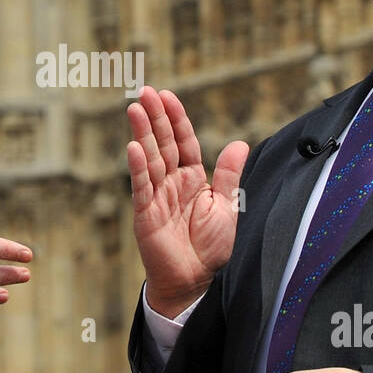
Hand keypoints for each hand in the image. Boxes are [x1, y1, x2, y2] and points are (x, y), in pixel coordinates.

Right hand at [126, 85, 248, 317]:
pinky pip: (142, 186)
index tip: (167, 95)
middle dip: (155, 117)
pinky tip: (133, 147)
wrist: (194, 280)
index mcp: (193, 178)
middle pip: (163, 143)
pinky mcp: (146, 213)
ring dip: (142, 134)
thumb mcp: (226, 207)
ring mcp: (157, 196)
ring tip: (134, 109)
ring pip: (149, 159)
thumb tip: (239, 143)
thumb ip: (229, 175)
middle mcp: (172, 182)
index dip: (176, 119)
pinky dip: (138, 167)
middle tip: (145, 91)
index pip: (183, 141)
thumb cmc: (210, 247)